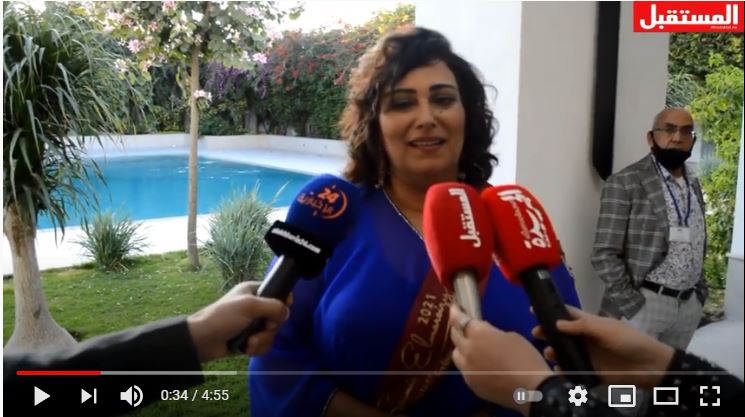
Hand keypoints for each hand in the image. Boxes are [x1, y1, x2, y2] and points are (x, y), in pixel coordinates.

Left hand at [187, 281, 289, 361]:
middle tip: (262, 328)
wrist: (202, 341)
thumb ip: (273, 306)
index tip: (284, 309)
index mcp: (254, 291)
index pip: (278, 292)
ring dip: (262, 340)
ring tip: (249, 343)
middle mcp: (255, 307)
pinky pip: (264, 344)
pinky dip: (257, 348)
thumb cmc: (223, 317)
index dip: (284, 300)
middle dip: (270, 327)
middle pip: (278, 316)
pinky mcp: (250, 340)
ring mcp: (253, 324)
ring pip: (272, 333)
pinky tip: (246, 349)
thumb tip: (287, 313)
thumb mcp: (249, 305)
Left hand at [449, 305, 551, 415]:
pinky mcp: (471, 384)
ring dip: (461, 347)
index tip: (455, 308)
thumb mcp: (511, 336)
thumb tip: (485, 336)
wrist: (531, 390)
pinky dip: (469, 364)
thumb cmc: (526, 358)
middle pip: (455, 335)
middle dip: (457, 328)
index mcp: (478, 334)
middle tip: (463, 325)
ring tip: (471, 347)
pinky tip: (480, 366)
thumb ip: (492, 333)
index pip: (459, 319)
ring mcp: (467, 369)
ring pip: (457, 354)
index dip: (455, 312)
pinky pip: (465, 370)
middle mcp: (467, 350)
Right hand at [533, 306, 674, 388]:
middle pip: (561, 335)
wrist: (650, 367)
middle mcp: (585, 339)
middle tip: (536, 334)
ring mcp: (587, 356)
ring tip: (549, 354)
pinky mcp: (590, 373)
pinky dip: (562, 373)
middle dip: (547, 333)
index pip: (568, 315)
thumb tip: (557, 322)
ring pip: (564, 354)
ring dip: (553, 353)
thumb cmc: (630, 341)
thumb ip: (582, 326)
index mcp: (590, 324)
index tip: (533, 310)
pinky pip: (572, 372)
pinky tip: (557, 372)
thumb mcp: (606, 329)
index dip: (551, 311)